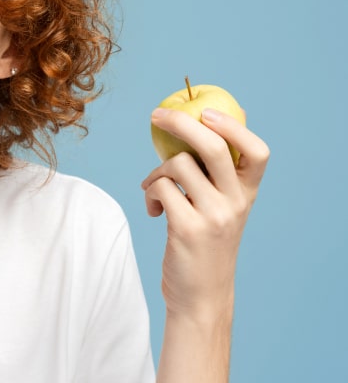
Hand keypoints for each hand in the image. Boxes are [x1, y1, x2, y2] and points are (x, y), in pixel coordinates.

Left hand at [141, 107, 269, 318]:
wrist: (201, 296)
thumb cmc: (206, 245)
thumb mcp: (222, 209)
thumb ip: (219, 174)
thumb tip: (211, 121)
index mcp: (247, 194)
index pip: (257, 152)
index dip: (234, 127)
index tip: (207, 112)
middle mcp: (235, 203)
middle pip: (213, 147)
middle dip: (180, 123)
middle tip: (156, 115)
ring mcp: (214, 216)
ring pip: (177, 165)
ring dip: (156, 172)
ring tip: (153, 189)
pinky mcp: (188, 229)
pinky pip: (160, 189)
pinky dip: (150, 193)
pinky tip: (154, 211)